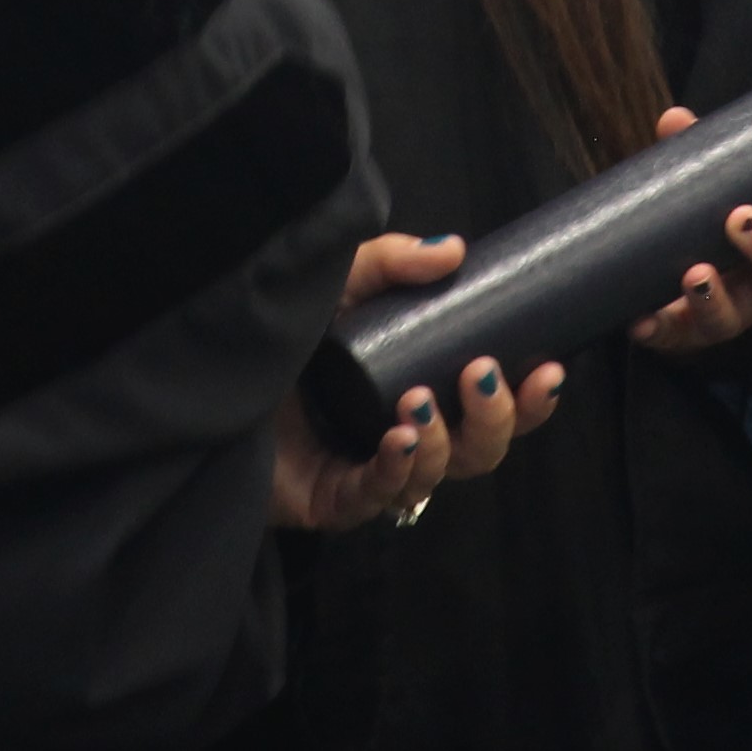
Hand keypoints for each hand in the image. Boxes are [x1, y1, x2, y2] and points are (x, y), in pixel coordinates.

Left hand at [271, 233, 564, 530]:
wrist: (203, 366)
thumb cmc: (281, 332)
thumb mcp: (339, 282)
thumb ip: (388, 260)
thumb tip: (453, 250)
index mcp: (419, 391)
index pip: (491, 410)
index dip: (528, 401)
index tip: (548, 369)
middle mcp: (403, 436)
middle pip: (477, 453)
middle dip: (496, 421)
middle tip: (484, 377)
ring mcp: (369, 472)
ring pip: (434, 478)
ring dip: (441, 442)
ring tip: (421, 401)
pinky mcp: (331, 500)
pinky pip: (376, 496)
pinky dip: (395, 469)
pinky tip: (398, 439)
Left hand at [628, 106, 751, 353]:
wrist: (668, 288)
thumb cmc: (706, 228)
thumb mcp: (711, 192)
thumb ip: (699, 158)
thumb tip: (676, 119)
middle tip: (741, 218)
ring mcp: (726, 316)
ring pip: (731, 317)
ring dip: (714, 294)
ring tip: (695, 271)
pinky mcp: (681, 334)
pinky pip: (671, 337)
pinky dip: (657, 327)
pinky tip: (641, 319)